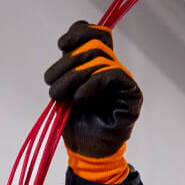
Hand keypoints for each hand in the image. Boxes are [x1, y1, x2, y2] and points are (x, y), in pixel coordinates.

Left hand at [44, 21, 141, 179]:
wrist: (86, 151)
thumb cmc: (75, 123)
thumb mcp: (64, 89)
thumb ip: (68, 66)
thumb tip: (67, 46)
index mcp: (95, 64)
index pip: (93, 33)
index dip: (78, 33)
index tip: (61, 45)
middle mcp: (111, 68)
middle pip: (94, 43)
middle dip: (67, 63)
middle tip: (52, 86)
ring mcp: (123, 80)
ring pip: (100, 57)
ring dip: (74, 76)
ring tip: (60, 97)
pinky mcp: (131, 93)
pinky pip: (113, 74)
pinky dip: (92, 84)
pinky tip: (79, 99)